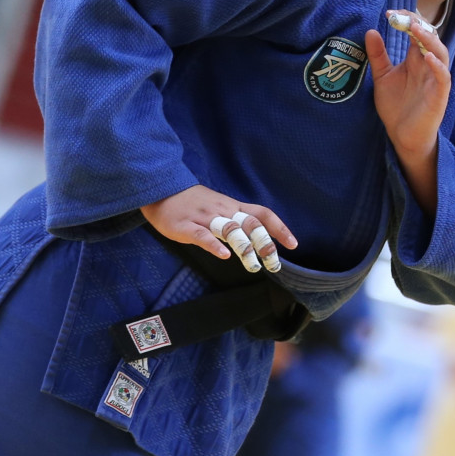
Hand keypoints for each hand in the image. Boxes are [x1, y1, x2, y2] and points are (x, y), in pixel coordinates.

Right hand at [141, 184, 297, 271]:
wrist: (161, 190)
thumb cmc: (193, 202)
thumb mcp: (220, 206)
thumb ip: (236, 219)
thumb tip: (257, 236)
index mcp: (232, 206)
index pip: (262, 214)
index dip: (279, 228)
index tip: (293, 244)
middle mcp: (223, 211)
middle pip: (250, 224)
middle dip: (265, 243)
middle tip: (274, 263)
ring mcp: (204, 218)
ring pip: (230, 230)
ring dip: (244, 247)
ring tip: (254, 265)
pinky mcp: (185, 226)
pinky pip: (202, 236)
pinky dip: (214, 246)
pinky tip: (224, 256)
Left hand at [366, 11, 450, 159]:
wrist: (402, 136)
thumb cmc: (396, 106)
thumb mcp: (382, 77)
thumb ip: (378, 55)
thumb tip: (370, 30)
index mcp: (416, 59)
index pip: (417, 32)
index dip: (406, 20)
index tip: (389, 13)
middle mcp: (427, 65)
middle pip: (430, 38)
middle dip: (418, 24)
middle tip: (401, 16)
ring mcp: (435, 79)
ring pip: (441, 53)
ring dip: (430, 39)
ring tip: (416, 29)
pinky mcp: (439, 95)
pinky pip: (444, 77)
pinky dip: (438, 66)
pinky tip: (428, 57)